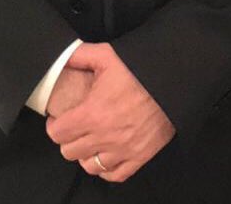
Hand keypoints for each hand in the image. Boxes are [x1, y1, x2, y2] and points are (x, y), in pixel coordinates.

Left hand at [46, 42, 175, 182]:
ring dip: (87, 154)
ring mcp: (123, 149)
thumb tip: (61, 58)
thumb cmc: (140, 69)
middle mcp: (105, 136)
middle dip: (69, 140)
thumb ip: (81, 55)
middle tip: (75, 129)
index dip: (55, 125)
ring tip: (91, 142)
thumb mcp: (108, 55)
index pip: (58, 134)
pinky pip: (114, 175)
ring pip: (90, 166)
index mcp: (92, 113)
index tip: (59, 119)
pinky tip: (108, 155)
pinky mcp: (140, 156)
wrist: (174, 80)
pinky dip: (107, 168)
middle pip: (70, 152)